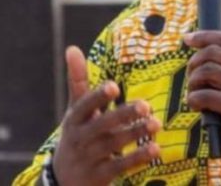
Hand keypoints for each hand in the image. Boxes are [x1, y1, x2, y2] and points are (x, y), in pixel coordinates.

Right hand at [52, 46, 160, 185]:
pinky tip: (155, 149)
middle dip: (123, 115)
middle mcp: (80, 138)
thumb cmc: (77, 134)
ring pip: (113, 145)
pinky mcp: (100, 175)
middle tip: (146, 105)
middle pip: (102, 125)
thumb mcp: (75, 110)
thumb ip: (78, 80)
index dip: (97, 97)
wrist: (63, 180)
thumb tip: (72, 48)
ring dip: (135, 134)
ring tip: (156, 124)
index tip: (114, 87)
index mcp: (74, 119)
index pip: (84, 106)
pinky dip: (137, 158)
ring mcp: (89, 158)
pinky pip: (120, 166)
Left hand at [184, 31, 220, 165]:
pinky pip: (204, 96)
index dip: (203, 36)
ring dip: (193, 82)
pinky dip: (193, 99)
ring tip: (194, 92)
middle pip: (211, 52)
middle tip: (191, 76)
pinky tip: (196, 106)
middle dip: (194, 62)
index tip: (188, 38)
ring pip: (205, 71)